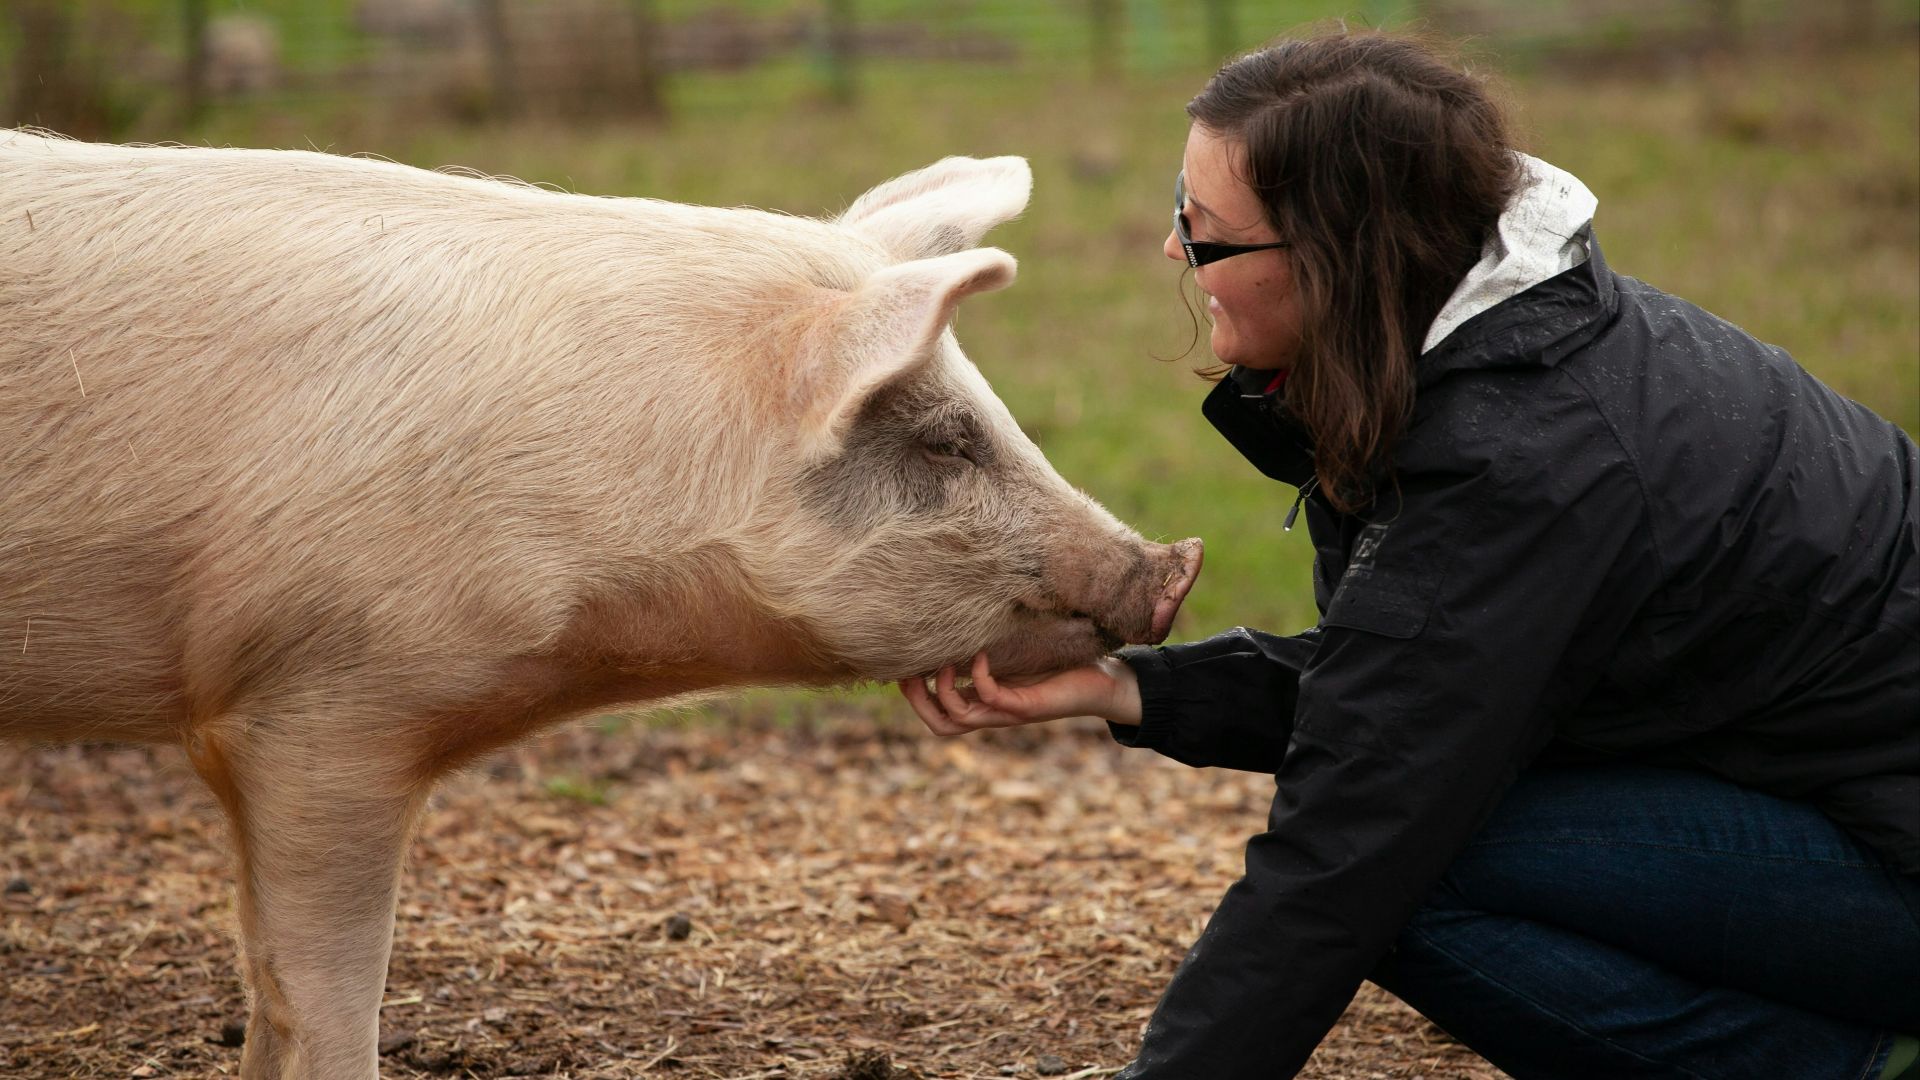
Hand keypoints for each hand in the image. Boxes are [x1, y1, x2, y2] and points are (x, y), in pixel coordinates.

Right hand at [896, 651, 1141, 735]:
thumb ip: (992, 643)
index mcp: (985, 701)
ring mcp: (1007, 712)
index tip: (901, 666)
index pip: (937, 711)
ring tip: (944, 661)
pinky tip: (982, 654)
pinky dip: (978, 677)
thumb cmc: (1062, 664)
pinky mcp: (1025, 707)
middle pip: (939, 725)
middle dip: (917, 700)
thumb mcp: (1019, 651)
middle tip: (907, 673)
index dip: (914, 694)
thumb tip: (965, 614)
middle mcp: (992, 712)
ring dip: (943, 690)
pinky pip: (991, 698)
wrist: (1105, 682)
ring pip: (958, 719)